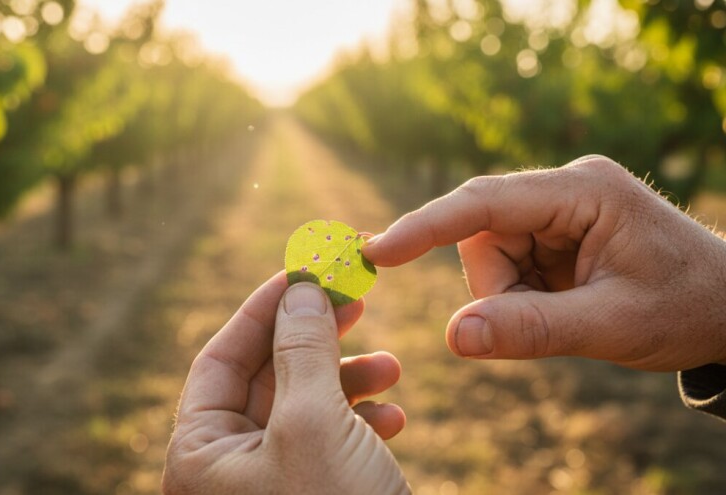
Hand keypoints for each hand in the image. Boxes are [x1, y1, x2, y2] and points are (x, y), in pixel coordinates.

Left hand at [163, 274, 409, 493]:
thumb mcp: (315, 422)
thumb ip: (303, 347)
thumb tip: (299, 285)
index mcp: (200, 453)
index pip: (220, 357)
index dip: (263, 309)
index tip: (305, 272)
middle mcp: (226, 469)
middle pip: (267, 378)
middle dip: (316, 340)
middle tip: (357, 302)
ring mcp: (269, 485)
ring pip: (305, 408)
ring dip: (350, 381)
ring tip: (393, 366)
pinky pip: (329, 444)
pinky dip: (361, 423)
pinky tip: (395, 419)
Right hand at [363, 155, 725, 370]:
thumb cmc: (686, 308)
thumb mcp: (612, 326)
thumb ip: (531, 330)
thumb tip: (454, 337)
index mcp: (583, 190)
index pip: (485, 203)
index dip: (426, 226)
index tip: (378, 251)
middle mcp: (564, 188)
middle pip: (482, 234)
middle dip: (497, 287)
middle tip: (548, 319)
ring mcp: (558, 207)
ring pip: (489, 252)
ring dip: (511, 295)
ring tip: (567, 312)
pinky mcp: (555, 229)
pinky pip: (508, 264)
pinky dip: (521, 295)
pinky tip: (564, 302)